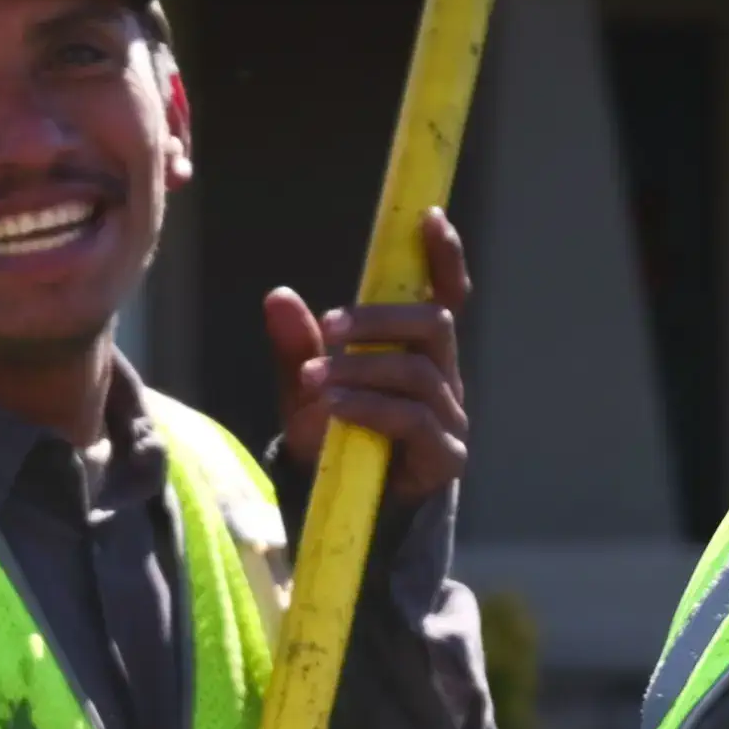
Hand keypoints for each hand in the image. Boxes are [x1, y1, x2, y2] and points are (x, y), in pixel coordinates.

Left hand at [264, 208, 472, 503]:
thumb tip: (278, 295)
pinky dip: (370, 408)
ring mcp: (450, 417)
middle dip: (381, 319)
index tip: (428, 219)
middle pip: (434, 324)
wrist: (345, 510)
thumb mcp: (307, 387)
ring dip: (364, 368)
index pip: (445, 295)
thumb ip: (297, 346)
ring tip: (315, 380)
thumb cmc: (336, 437)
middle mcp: (444, 377)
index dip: (444, 257)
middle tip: (329, 327)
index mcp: (420, 350)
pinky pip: (415, 421)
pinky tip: (335, 408)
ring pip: (420, 372)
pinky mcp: (445, 457)